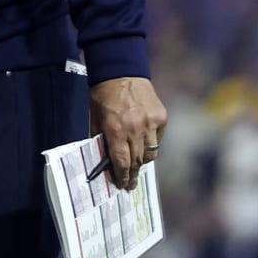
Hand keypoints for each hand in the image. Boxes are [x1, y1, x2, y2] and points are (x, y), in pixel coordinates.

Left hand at [89, 76, 167, 191]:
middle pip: (137, 161)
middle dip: (133, 174)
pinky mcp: (161, 117)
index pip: (121, 162)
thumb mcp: (95, 119)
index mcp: (115, 130)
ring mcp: (151, 123)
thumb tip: (104, 160)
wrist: (121, 72)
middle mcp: (135, 128)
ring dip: (143, 161)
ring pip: (151, 153)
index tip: (122, 185)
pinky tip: (144, 141)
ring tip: (137, 164)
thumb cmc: (104, 96)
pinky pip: (159, 138)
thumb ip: (101, 140)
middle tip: (131, 183)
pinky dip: (152, 142)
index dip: (122, 176)